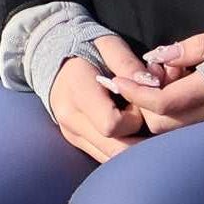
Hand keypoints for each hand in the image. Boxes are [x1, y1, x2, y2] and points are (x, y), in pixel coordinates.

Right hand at [48, 33, 168, 163]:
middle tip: (143, 114)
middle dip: (139, 137)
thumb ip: (128, 64)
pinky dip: (123, 147)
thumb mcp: (108, 45)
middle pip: (115, 150)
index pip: (112, 125)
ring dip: (133, 145)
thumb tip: (152, 85)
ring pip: (112, 159)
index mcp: (77, 92)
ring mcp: (72, 135)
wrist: (52, 58)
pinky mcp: (77, 142)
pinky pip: (106, 157)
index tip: (138, 101)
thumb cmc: (86, 48)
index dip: (136, 117)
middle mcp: (71, 120)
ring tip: (135, 121)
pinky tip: (126, 128)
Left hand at [100, 29, 203, 133]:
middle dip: (146, 105)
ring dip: (161, 112)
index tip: (117, 81)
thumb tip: (156, 58)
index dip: (135, 93)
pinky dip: (179, 116)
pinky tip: (184, 94)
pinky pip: (194, 130)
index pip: (162, 103)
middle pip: (163, 124)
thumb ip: (190, 49)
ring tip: (170, 83)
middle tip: (151, 76)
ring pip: (177, 132)